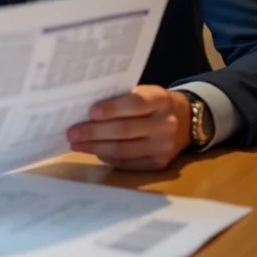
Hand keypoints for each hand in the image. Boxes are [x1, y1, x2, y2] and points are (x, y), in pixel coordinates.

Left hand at [66, 86, 192, 171]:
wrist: (184, 121)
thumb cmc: (152, 104)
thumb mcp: (144, 92)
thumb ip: (120, 98)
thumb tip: (83, 108)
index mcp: (160, 100)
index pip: (136, 103)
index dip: (112, 108)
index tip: (90, 112)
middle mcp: (165, 124)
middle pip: (125, 130)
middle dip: (95, 132)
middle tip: (72, 133)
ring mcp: (164, 146)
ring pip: (124, 150)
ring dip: (96, 148)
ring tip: (76, 144)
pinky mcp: (160, 164)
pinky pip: (128, 163)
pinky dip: (108, 158)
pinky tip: (94, 152)